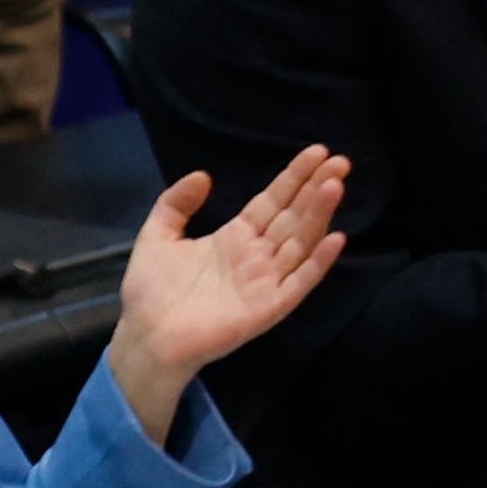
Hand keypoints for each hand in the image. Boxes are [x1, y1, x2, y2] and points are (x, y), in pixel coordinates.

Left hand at [97, 144, 346, 431]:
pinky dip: (318, 262)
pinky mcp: (268, 306)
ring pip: (300, 241)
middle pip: (294, 216)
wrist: (145, 335)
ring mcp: (266, 281)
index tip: (317, 152)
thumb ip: (175, 204)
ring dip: (319, 214)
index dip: (295, 177)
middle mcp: (257, 256)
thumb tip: (203, 175)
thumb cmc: (151, 291)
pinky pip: (299, 282)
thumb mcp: (157, 235)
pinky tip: (335, 238)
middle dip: (316, 188)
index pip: (273, 201)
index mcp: (235, 237)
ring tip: (335, 185)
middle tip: (340, 160)